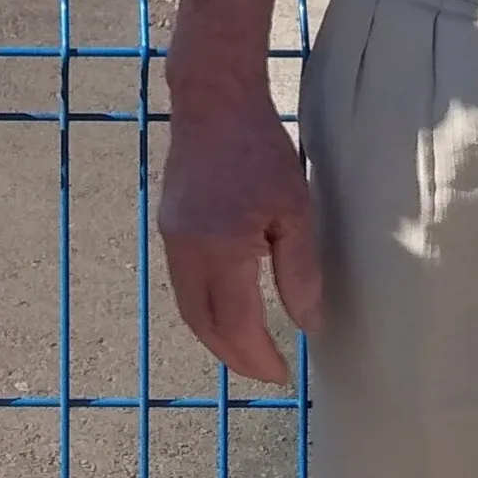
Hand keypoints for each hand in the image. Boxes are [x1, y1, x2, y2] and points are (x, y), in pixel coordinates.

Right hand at [159, 96, 322, 385]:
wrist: (212, 101)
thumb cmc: (261, 150)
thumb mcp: (295, 210)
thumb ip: (300, 271)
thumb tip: (309, 325)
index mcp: (221, 249)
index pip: (237, 324)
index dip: (258, 357)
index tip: (283, 375)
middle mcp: (186, 251)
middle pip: (204, 325)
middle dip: (234, 357)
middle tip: (267, 372)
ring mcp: (171, 239)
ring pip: (188, 308)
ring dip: (216, 337)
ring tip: (249, 349)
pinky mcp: (168, 227)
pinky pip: (183, 284)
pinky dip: (205, 309)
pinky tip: (228, 308)